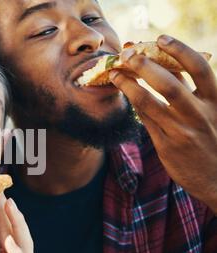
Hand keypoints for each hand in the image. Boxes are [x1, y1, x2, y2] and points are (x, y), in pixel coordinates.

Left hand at [110, 35, 216, 212]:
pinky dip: (134, 103)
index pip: (199, 68)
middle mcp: (200, 115)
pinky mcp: (166, 146)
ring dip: (129, 85)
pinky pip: (145, 120)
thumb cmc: (212, 138)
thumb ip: (192, 89)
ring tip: (114, 73)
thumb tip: (168, 63)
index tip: (160, 38)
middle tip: (128, 53)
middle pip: (170, 84)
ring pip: (149, 103)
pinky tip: (124, 92)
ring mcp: (181, 131)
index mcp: (216, 100)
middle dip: (146, 66)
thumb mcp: (211, 110)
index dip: (179, 50)